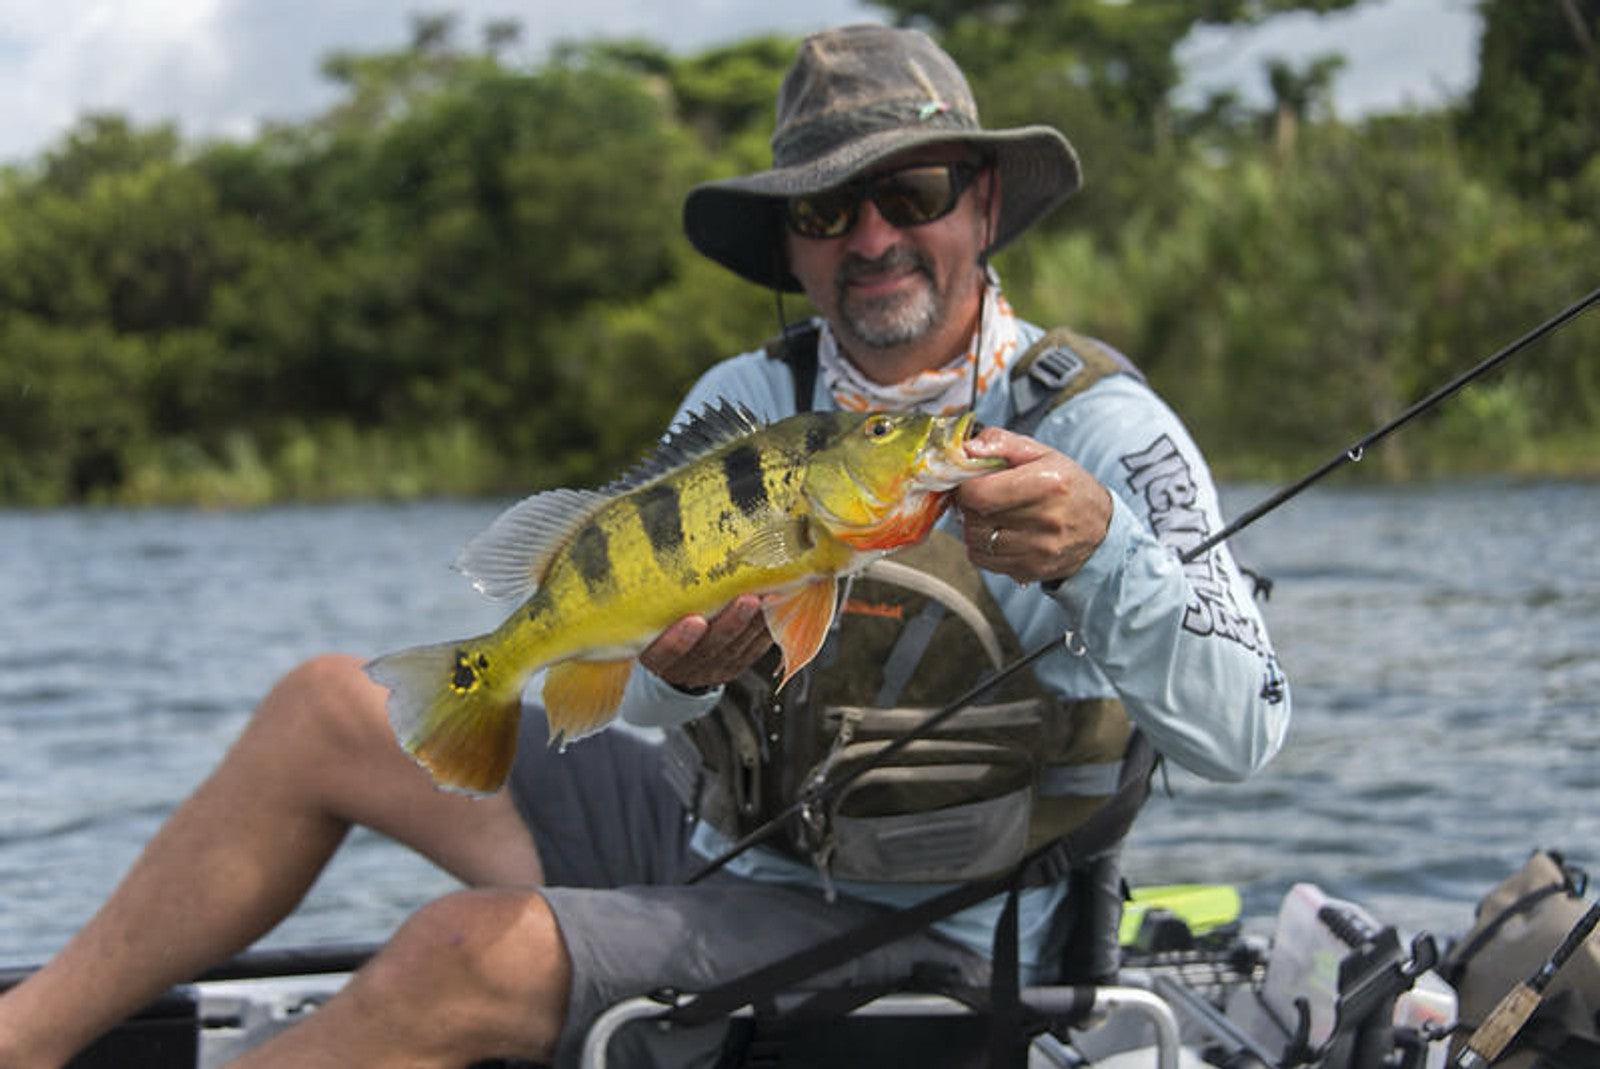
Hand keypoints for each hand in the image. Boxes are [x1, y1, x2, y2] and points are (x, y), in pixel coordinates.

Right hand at [639, 594, 772, 691]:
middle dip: (730, 624)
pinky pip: (752, 651)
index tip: (695, 620)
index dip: (677, 641)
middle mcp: (681, 666)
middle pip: (706, 651)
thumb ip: (659, 590)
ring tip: (769, 597)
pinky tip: (775, 608)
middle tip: (748, 600)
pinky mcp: (733, 666)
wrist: (673, 643)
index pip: (661, 654)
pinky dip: (765, 630)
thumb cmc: (660, 612)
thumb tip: (667, 545)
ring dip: (753, 624)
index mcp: (653, 654)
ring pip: (734, 651)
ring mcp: (709, 669)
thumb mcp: (647, 605)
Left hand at [956, 427, 1112, 585]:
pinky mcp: (1032, 570)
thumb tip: (968, 448)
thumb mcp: (1042, 454)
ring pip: (975, 542)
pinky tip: (1000, 535)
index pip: (980, 493)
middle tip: (983, 498)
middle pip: (975, 518)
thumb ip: (1002, 443)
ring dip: (975, 528)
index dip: (965, 487)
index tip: (970, 482)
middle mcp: (1046, 520)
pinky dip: (983, 548)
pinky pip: (984, 561)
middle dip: (970, 506)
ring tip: (992, 516)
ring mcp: (1039, 550)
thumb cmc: (1067, 486)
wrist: (1101, 530)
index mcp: (1047, 484)